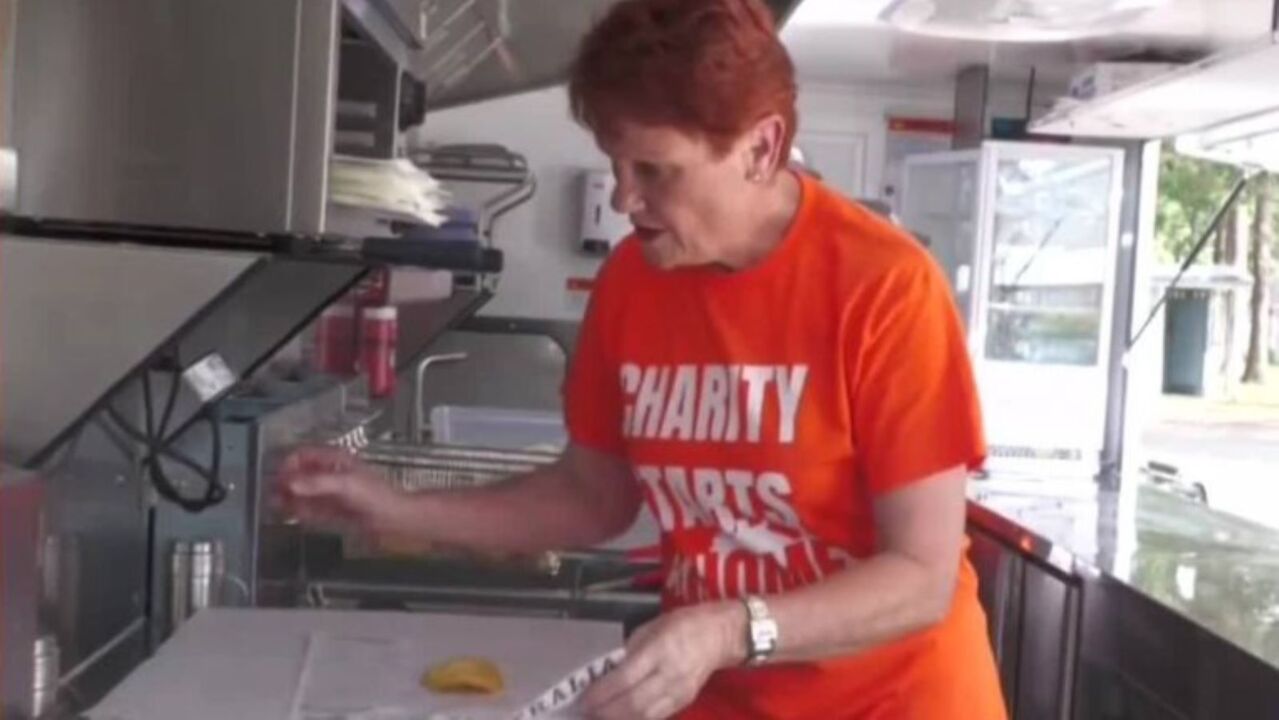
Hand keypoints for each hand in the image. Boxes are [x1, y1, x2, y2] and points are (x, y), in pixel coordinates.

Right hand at [275, 446, 404, 542]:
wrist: (395, 521)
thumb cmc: (378, 497)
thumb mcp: (346, 485)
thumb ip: (317, 484)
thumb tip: (290, 483)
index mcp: (336, 461)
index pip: (304, 454)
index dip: (289, 463)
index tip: (277, 476)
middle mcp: (332, 475)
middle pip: (301, 473)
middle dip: (285, 480)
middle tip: (269, 491)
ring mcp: (332, 494)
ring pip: (304, 492)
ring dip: (289, 496)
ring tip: (273, 503)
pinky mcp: (334, 512)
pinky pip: (311, 509)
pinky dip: (299, 510)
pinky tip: (289, 513)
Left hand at [578, 602, 744, 719]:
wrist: (719, 636)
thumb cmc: (682, 625)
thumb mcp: (652, 627)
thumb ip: (629, 651)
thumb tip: (606, 673)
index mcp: (660, 649)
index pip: (625, 678)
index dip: (602, 693)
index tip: (583, 698)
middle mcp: (671, 674)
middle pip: (634, 703)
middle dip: (606, 711)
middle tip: (586, 712)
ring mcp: (680, 692)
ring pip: (645, 716)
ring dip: (619, 719)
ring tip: (600, 716)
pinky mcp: (685, 702)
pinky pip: (656, 717)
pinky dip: (636, 719)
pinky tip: (621, 716)